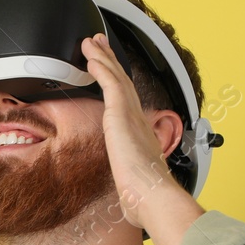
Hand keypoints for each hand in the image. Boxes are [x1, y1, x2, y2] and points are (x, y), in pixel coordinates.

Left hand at [79, 32, 199, 232]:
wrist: (153, 199)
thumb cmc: (146, 199)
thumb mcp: (132, 187)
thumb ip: (129, 185)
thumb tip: (128, 202)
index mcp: (140, 137)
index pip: (126, 103)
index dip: (118, 84)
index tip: (110, 73)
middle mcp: (138, 122)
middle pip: (123, 84)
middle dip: (111, 63)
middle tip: (100, 45)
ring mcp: (132, 117)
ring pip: (117, 78)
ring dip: (103, 58)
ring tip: (91, 42)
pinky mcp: (122, 116)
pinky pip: (111, 84)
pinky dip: (102, 67)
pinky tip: (92, 56)